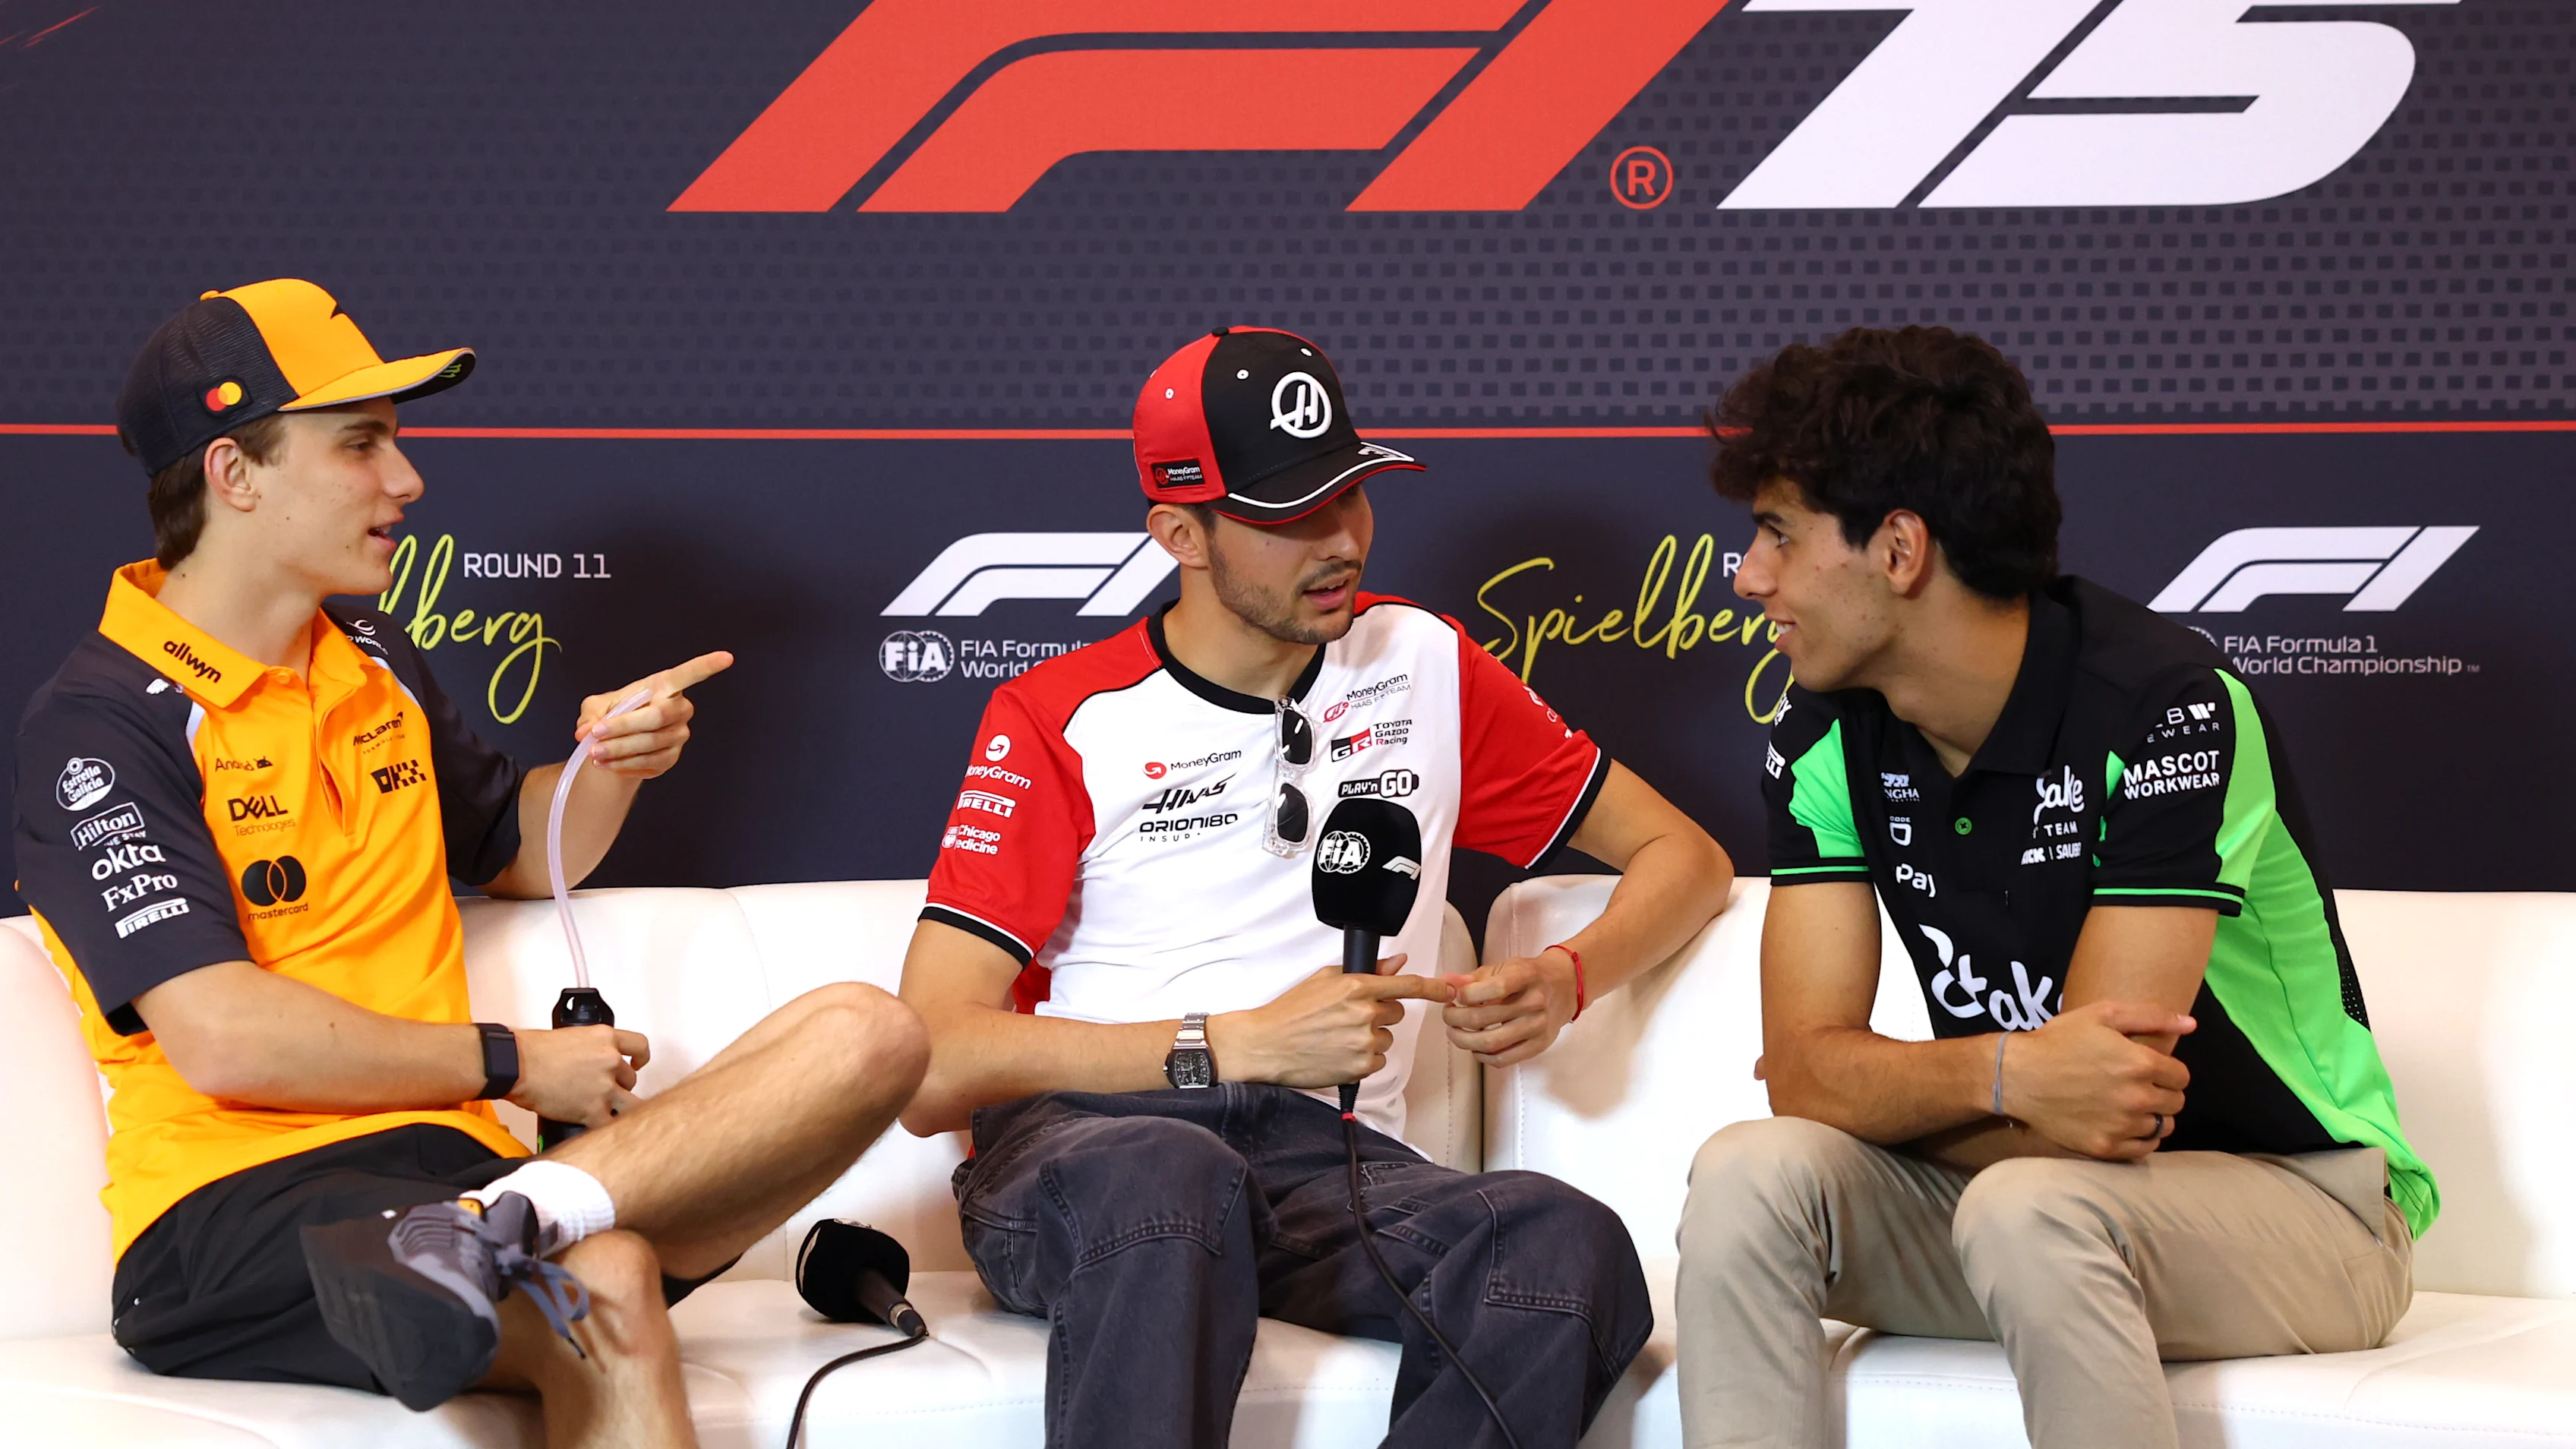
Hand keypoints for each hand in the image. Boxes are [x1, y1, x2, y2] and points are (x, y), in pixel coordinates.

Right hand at [508, 1025, 651, 1128]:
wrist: (516, 1066)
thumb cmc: (533, 1051)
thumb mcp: (572, 1037)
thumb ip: (592, 1048)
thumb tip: (596, 1060)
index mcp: (605, 1038)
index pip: (640, 1046)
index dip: (641, 1058)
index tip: (638, 1064)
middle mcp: (610, 1060)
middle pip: (631, 1079)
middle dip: (619, 1087)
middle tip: (602, 1091)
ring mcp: (604, 1086)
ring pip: (631, 1104)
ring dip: (619, 1108)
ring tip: (604, 1110)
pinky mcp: (594, 1109)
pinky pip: (610, 1124)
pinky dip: (604, 1126)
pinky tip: (595, 1125)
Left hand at [575, 651, 734, 778]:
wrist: (617, 742)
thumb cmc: (613, 714)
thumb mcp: (597, 706)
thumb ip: (590, 714)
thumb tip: (584, 730)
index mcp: (665, 686)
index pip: (689, 674)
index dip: (707, 666)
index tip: (727, 658)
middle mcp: (679, 709)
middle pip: (658, 716)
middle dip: (624, 727)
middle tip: (595, 734)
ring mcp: (678, 735)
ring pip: (651, 743)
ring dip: (619, 750)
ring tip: (593, 753)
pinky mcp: (672, 757)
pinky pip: (649, 763)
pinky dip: (624, 765)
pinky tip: (606, 763)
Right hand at [1206, 955, 1452, 1088]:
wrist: (1266, 1045)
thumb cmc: (1290, 1011)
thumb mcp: (1325, 979)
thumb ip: (1367, 971)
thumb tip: (1398, 963)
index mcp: (1357, 987)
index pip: (1408, 985)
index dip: (1434, 988)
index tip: (1448, 990)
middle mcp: (1365, 1014)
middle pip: (1396, 1012)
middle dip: (1381, 1013)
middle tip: (1350, 1016)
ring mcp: (1364, 1043)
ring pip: (1387, 1039)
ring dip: (1371, 1037)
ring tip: (1339, 1036)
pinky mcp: (1360, 1068)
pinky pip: (1378, 1060)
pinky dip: (1363, 1058)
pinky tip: (1338, 1052)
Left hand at [1438, 948, 1579, 1066]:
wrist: (1567, 985)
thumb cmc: (1530, 975)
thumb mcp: (1505, 967)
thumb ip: (1475, 977)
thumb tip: (1447, 983)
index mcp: (1527, 976)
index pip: (1495, 988)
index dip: (1467, 994)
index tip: (1455, 996)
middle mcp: (1535, 1002)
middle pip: (1485, 1018)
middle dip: (1456, 1019)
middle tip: (1448, 1015)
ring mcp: (1538, 1026)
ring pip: (1492, 1043)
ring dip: (1464, 1040)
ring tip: (1455, 1032)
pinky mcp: (1539, 1045)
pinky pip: (1504, 1058)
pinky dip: (1482, 1056)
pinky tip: (1474, 1047)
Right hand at [1997, 1001, 2193, 1160]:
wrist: (2019, 1076)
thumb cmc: (2060, 1040)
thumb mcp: (2102, 1014)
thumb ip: (2151, 1016)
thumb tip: (2191, 1025)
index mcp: (2140, 1063)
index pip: (2182, 1076)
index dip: (2167, 1070)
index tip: (2149, 1068)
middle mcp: (2137, 1098)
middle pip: (2176, 1102)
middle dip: (2163, 1092)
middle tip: (2138, 1085)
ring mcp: (2122, 1126)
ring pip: (2163, 1126)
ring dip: (2153, 1115)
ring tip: (2131, 1106)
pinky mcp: (2106, 1147)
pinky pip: (2144, 1149)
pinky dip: (2141, 1138)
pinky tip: (2123, 1124)